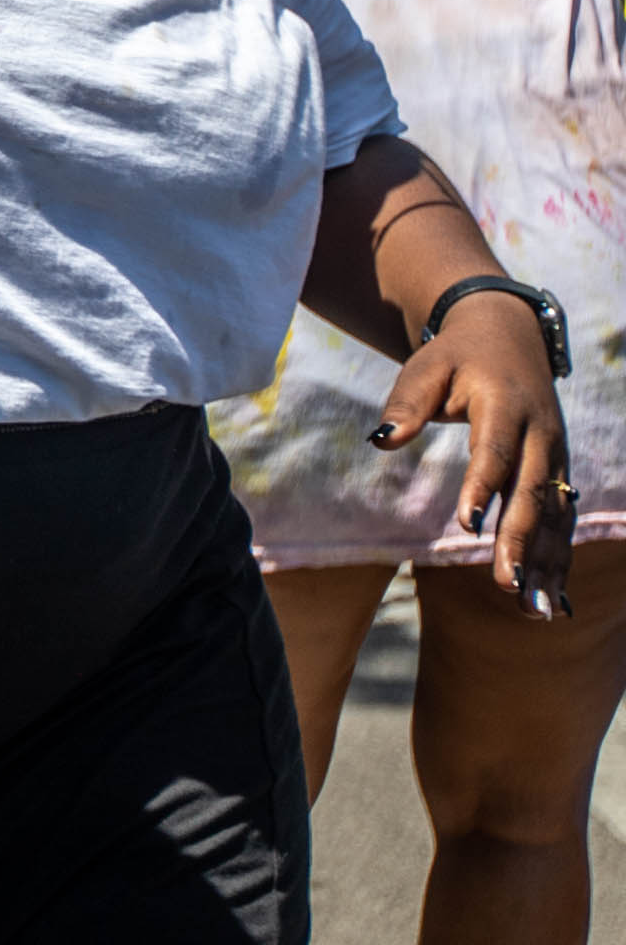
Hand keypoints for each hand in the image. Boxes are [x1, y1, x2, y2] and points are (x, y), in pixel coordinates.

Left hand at [370, 295, 575, 617]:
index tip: (468, 525)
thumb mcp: (425, 366)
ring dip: (547, 562)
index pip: (495, 451)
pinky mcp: (559, 471)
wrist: (509, 335)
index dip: (483, 487)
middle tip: (506, 585)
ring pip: (555, 514)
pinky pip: (562, 519)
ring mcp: (556, 454)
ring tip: (533, 608)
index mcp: (505, 405)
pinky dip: (558, 558)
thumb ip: (406, 403)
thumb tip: (382, 439)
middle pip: (532, 492)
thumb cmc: (456, 355)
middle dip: (520, 541)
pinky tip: (551, 599)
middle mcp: (541, 433)